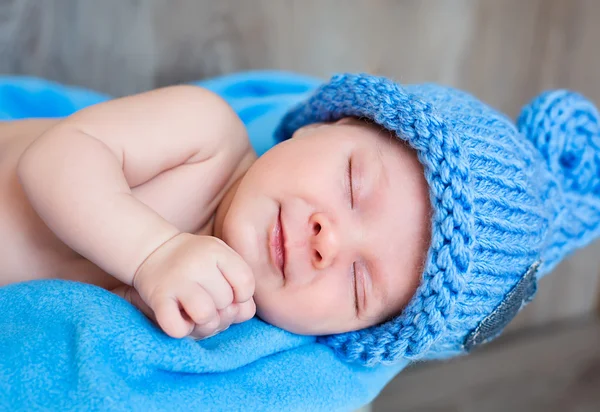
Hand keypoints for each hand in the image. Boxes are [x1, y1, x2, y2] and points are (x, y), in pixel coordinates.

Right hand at [128, 233, 255, 338]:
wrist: (152, 251)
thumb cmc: (197, 263)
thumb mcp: (222, 261)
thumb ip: (240, 284)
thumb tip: (239, 312)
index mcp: (217, 251)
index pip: (246, 282)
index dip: (242, 295)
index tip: (229, 291)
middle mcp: (197, 263)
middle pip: (226, 302)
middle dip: (221, 309)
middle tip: (207, 301)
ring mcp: (176, 280)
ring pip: (206, 316)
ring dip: (204, 323)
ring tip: (196, 314)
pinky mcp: (158, 298)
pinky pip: (178, 329)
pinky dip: (182, 330)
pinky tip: (180, 318)